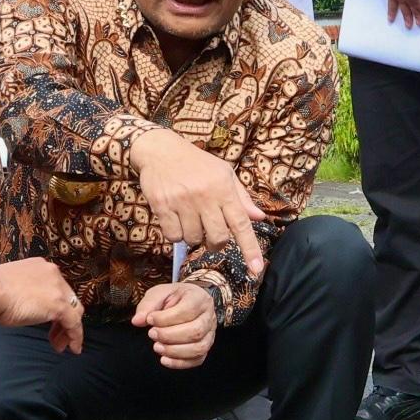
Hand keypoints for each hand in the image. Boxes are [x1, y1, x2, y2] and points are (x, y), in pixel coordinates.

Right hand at [0, 257, 84, 353]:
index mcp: (41, 267)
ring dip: (68, 331)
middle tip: (56, 336)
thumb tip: (24, 307)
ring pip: (74, 312)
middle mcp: (53, 274)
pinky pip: (74, 323)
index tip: (50, 321)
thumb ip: (25, 293)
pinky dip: (75, 337)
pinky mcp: (59, 305)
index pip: (56, 289)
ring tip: (60, 345)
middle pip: (68, 299)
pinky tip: (73, 348)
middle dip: (63, 320)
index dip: (55, 306)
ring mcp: (58, 289)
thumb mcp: (12, 287)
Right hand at [132, 128, 267, 280]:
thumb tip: (259, 217)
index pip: (241, 224)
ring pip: (193, 239)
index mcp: (224, 188)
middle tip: (210, 233)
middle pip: (217, 238)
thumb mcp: (224, 174)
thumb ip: (241, 198)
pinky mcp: (162, 206)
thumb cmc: (197, 163)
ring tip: (190, 218)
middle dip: (216, 243)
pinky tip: (175, 219)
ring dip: (193, 236)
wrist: (160, 150)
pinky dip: (175, 234)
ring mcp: (182, 202)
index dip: (250, 249)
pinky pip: (173, 236)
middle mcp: (205, 196)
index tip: (256, 269)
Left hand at [133, 281, 218, 369]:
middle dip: (169, 336)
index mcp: (198, 298)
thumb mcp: (159, 293)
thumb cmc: (175, 298)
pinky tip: (164, 359)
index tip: (150, 319)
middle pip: (195, 331)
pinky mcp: (205, 347)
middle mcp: (209, 316)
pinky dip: (180, 363)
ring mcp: (210, 333)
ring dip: (174, 351)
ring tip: (157, 346)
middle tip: (152, 334)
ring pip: (198, 348)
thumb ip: (148, 305)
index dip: (166, 318)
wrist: (189, 301)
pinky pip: (197, 360)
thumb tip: (137, 321)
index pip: (187, 310)